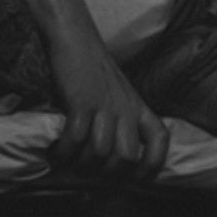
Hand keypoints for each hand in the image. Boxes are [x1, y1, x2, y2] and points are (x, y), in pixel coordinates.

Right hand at [47, 36, 168, 183]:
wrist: (74, 37)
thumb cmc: (90, 69)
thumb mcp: (116, 94)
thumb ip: (117, 120)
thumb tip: (104, 156)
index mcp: (137, 106)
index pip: (160, 139)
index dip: (153, 165)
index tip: (136, 179)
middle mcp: (126, 108)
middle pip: (127, 157)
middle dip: (107, 174)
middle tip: (89, 172)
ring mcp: (104, 105)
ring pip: (100, 153)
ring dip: (81, 164)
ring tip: (69, 162)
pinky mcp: (81, 101)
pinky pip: (76, 138)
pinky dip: (64, 151)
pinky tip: (56, 152)